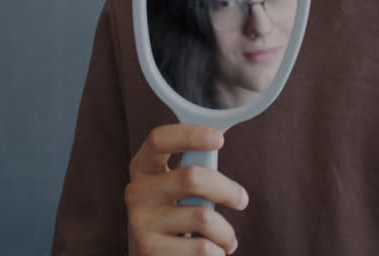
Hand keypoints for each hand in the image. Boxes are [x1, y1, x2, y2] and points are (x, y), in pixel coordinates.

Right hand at [125, 124, 249, 254]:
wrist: (155, 255)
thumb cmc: (175, 215)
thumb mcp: (175, 187)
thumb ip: (193, 168)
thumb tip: (218, 139)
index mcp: (143, 167)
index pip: (158, 140)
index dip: (189, 135)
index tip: (219, 138)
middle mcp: (137, 192)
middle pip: (191, 177)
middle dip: (227, 190)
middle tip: (241, 199)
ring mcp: (140, 223)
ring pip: (204, 218)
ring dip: (226, 233)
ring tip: (224, 238)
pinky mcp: (150, 251)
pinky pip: (203, 249)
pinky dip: (217, 252)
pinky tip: (211, 252)